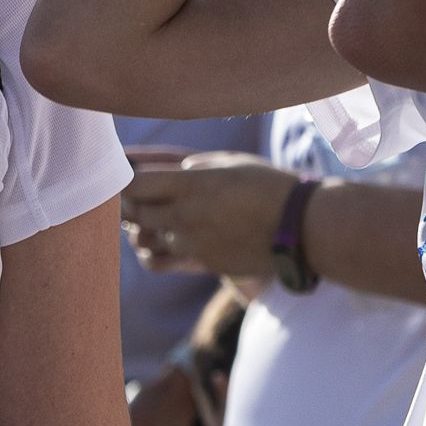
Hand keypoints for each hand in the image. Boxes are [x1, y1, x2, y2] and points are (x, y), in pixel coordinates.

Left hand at [123, 154, 295, 278]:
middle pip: (132, 213)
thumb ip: (190, 166)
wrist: (301, 227)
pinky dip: (152, 252)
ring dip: (138, 228)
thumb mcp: (229, 162)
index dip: (124, 180)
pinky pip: (161, 262)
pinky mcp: (201, 263)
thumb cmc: (268, 185)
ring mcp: (192, 244)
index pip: (133, 186)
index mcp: (190, 186)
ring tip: (146, 216)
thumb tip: (163, 171)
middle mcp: (185, 217)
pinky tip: (158, 242)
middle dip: (127, 203)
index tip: (126, 174)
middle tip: (132, 193)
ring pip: (142, 240)